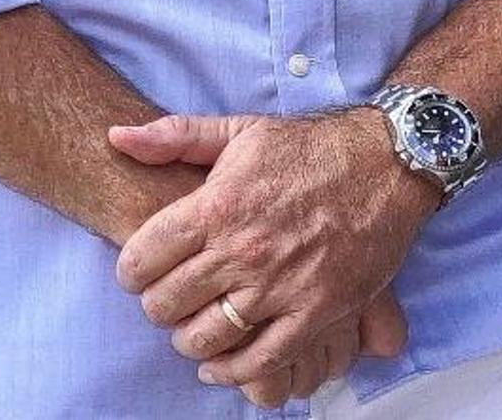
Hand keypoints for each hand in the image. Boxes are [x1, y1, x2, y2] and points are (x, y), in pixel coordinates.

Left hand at [109, 110, 426, 400]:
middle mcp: (243, 250)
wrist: (383, 165)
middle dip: (156, 307)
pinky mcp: (317, 312)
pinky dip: (236, 371)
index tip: (134, 274)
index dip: (129, 272)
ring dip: (189, 341)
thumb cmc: (306, 147)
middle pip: (170, 301)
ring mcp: (281, 286)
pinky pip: (265, 358)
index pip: (145, 255)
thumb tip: (117, 137)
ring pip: (210, 335)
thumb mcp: (236, 130)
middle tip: (160, 303)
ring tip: (187, 331)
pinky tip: (221, 367)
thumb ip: (172, 136)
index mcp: (216, 206)